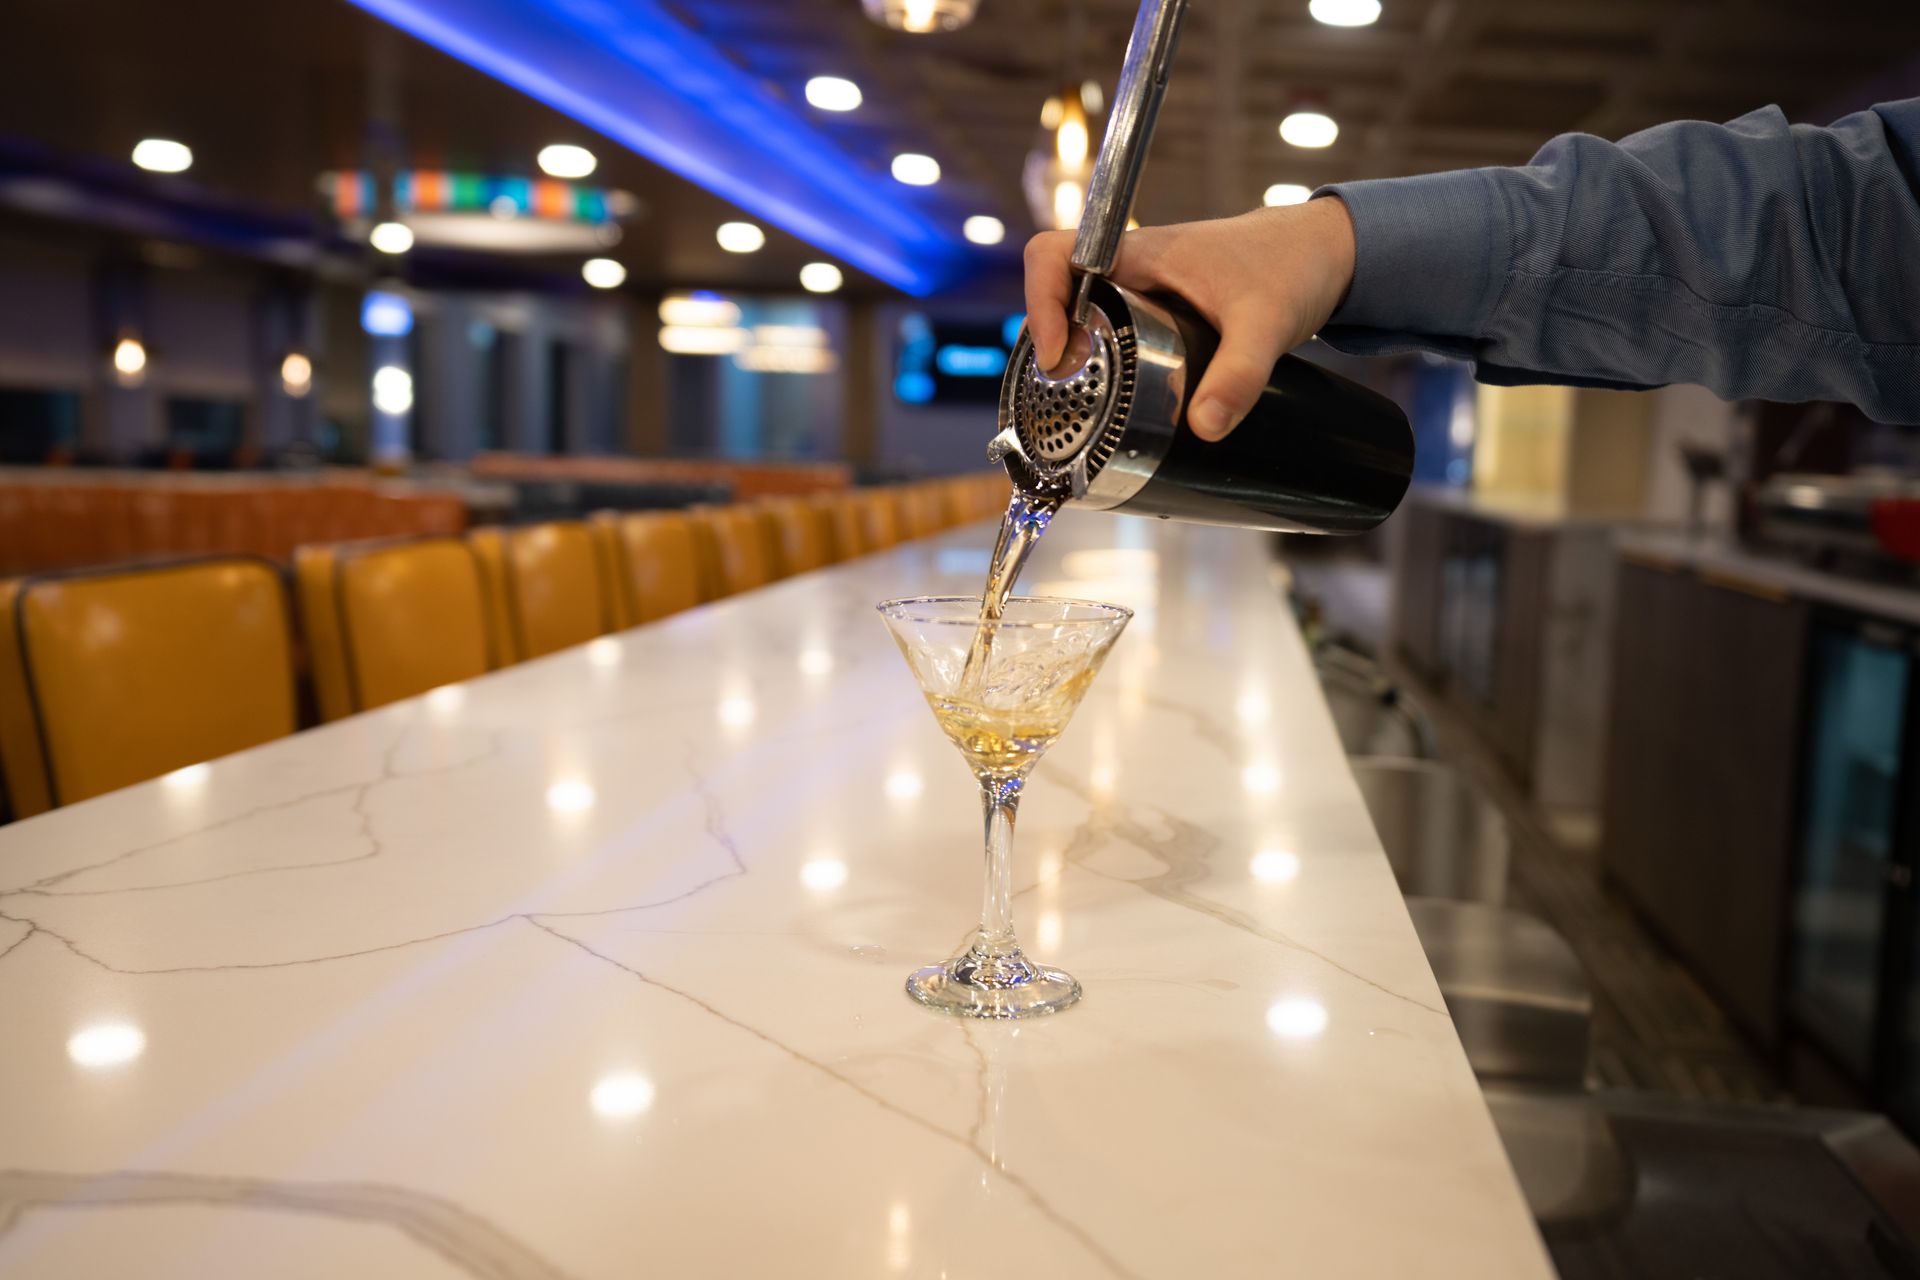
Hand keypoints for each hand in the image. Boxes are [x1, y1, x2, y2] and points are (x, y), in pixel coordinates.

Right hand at [1022, 198, 1356, 440]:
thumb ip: (1238, 377)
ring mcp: (1142, 287)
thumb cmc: (1293, 265)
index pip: (1053, 256)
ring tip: (1083, 395)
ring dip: (1073, 350)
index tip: (1059, 355)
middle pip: (1056, 290)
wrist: (1323, 252)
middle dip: (1052, 339)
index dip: (1039, 302)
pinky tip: (1113, 391)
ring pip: (1079, 311)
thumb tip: (1205, 428)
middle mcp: (1132, 266)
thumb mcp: (1267, 325)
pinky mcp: (1157, 308)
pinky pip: (1107, 325)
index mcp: (1141, 252)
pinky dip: (1100, 355)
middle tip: (1069, 387)